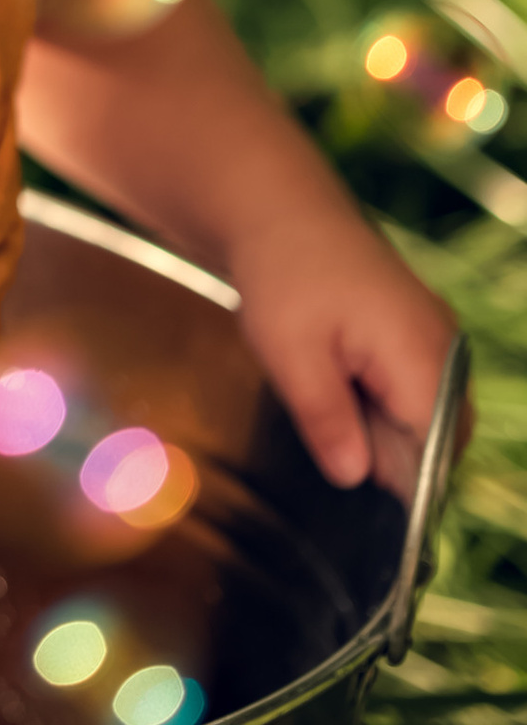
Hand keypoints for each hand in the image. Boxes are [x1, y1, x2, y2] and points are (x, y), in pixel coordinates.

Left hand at [229, 199, 461, 493]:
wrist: (278, 208)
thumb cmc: (283, 273)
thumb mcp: (290, 352)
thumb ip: (326, 418)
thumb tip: (356, 479)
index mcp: (423, 356)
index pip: (436, 454)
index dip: (401, 489)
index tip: (364, 516)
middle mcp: (444, 351)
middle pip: (437, 443)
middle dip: (387, 460)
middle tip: (329, 442)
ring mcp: (435, 342)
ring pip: (422, 421)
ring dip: (378, 431)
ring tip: (326, 397)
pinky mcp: (417, 338)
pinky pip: (411, 394)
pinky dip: (376, 406)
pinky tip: (336, 389)